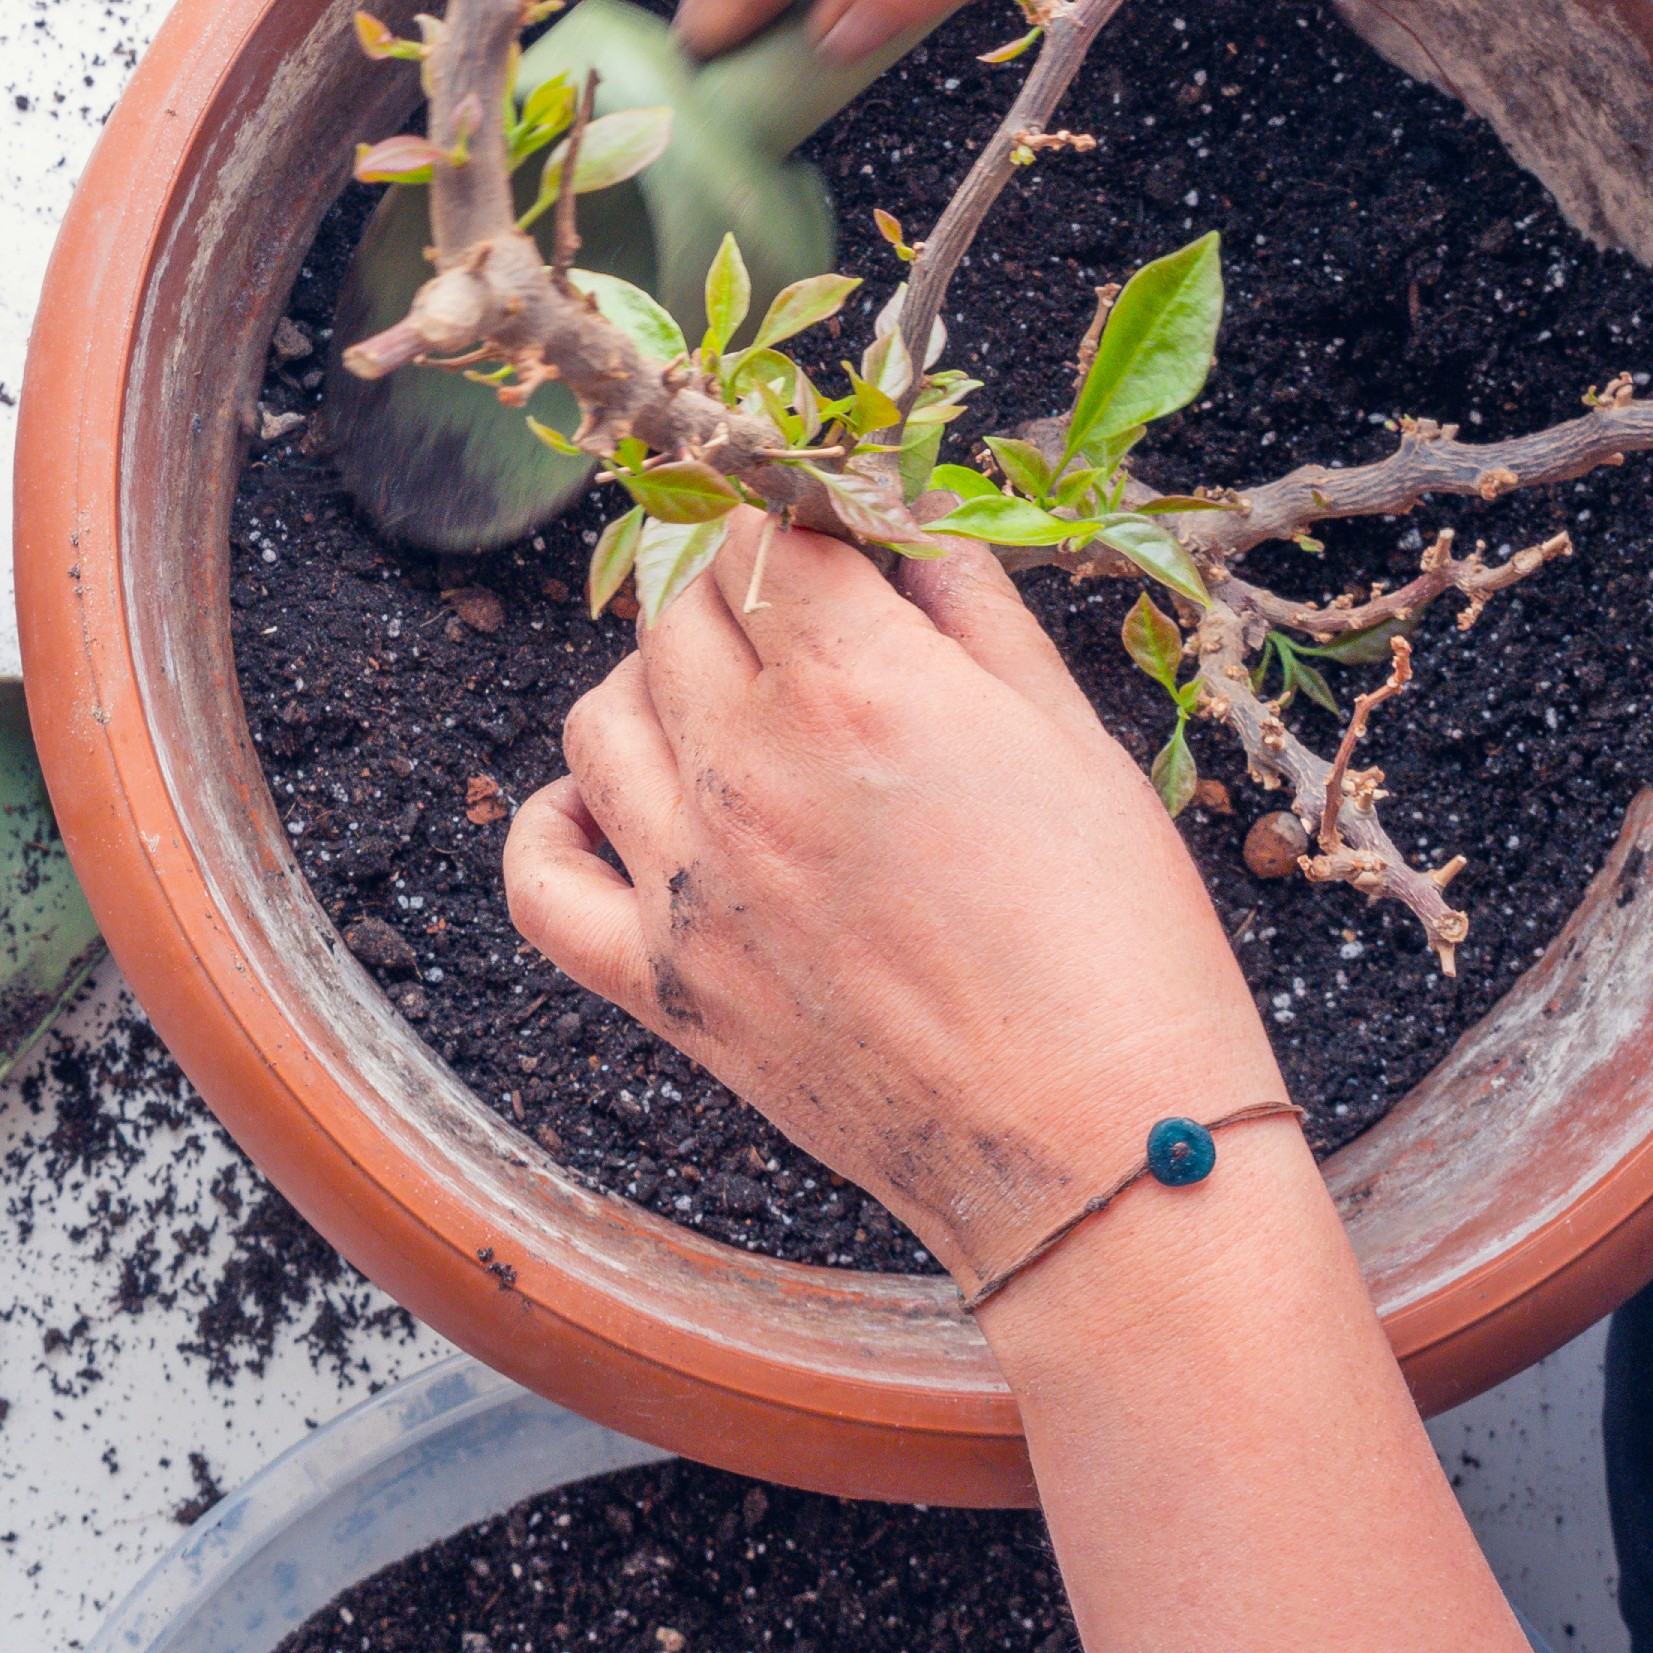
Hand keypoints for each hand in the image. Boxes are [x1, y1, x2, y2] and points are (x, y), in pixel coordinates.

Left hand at [504, 511, 1280, 1290]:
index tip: (833, 531)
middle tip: (801, 614)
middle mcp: (746, 764)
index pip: (768, 531)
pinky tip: (608, 804)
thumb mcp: (1069, 733)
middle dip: (736, 585)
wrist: (1096, 1141)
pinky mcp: (662, 985)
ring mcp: (688, 878)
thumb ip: (973, 608)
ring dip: (652, 682)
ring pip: (598, 718)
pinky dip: (552, 823)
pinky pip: (539, 883)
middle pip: (678, 611)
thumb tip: (909, 524)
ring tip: (724, 700)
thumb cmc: (1113, 933)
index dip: (800, 511)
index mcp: (855, 682)